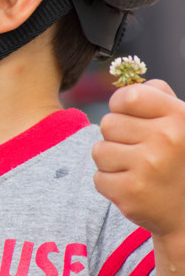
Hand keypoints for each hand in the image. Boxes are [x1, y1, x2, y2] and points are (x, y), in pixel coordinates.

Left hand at [93, 79, 184, 240]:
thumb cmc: (181, 162)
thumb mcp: (183, 125)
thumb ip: (162, 100)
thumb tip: (137, 83)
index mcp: (179, 118)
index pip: (129, 96)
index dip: (121, 106)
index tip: (130, 117)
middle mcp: (165, 140)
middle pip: (108, 123)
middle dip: (118, 138)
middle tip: (140, 152)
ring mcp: (148, 167)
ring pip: (99, 150)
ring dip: (113, 162)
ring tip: (138, 171)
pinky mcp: (131, 193)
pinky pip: (98, 177)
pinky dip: (111, 184)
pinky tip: (134, 187)